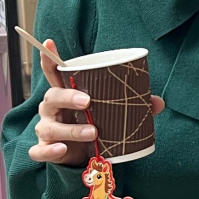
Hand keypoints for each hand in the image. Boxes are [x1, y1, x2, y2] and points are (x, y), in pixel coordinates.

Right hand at [27, 38, 165, 166]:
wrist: (83, 157)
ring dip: (71, 129)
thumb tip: (158, 102)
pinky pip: (40, 151)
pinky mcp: (45, 150)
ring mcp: (46, 130)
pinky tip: (63, 149)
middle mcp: (51, 109)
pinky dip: (50, 151)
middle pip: (52, 97)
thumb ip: (131, 106)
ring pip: (50, 126)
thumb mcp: (110, 114)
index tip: (50, 41)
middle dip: (68, 97)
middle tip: (88, 101)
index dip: (50, 58)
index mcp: (65, 95)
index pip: (54, 73)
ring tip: (93, 132)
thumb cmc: (94, 126)